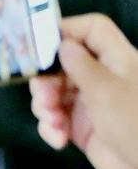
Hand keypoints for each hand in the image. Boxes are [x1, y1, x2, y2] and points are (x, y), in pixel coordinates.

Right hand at [31, 13, 137, 168]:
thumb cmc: (135, 126)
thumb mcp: (107, 93)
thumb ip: (82, 66)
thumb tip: (64, 44)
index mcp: (117, 61)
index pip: (91, 30)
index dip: (67, 30)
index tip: (40, 46)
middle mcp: (103, 78)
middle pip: (63, 62)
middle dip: (46, 79)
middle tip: (43, 96)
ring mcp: (91, 103)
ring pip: (54, 91)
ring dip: (45, 106)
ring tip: (53, 121)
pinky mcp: (82, 127)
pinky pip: (56, 119)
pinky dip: (51, 127)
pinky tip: (58, 139)